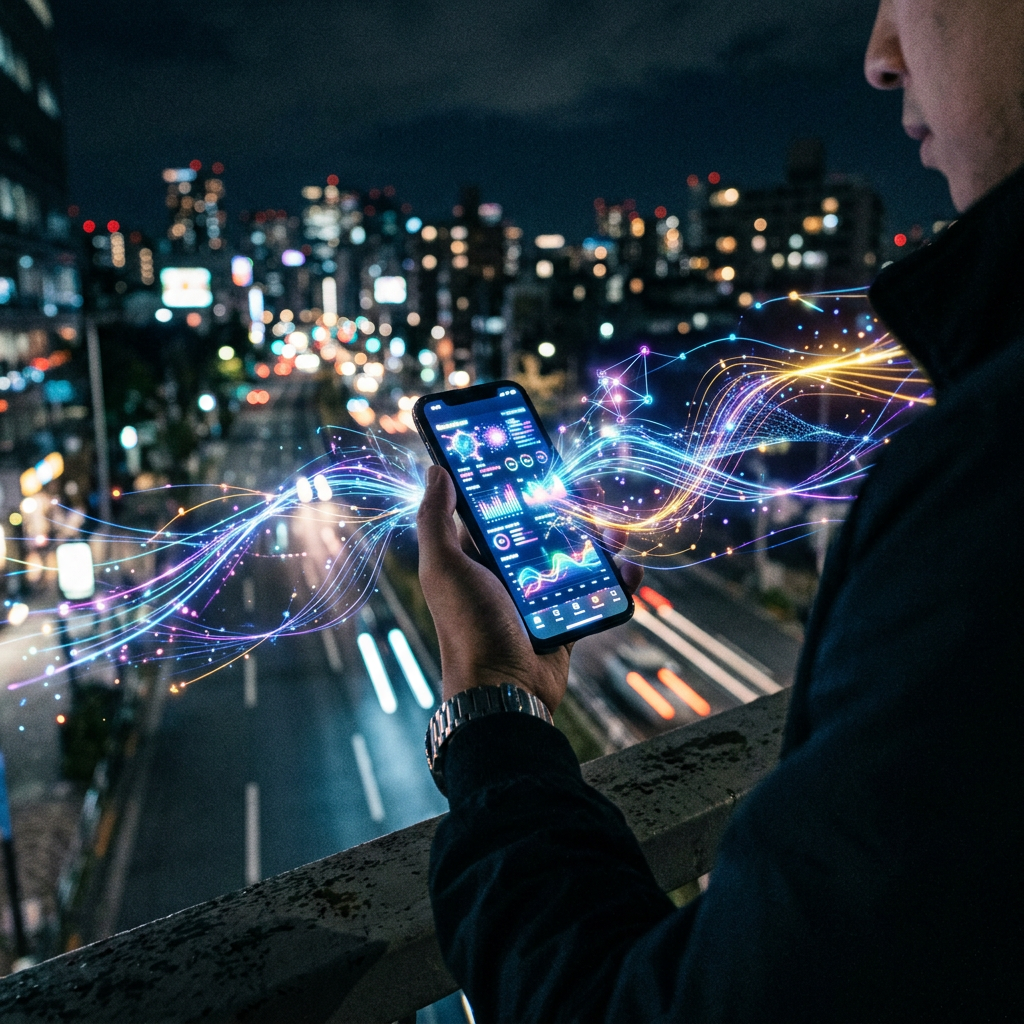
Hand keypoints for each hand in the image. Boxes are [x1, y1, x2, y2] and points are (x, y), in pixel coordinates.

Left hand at [416, 464, 642, 712]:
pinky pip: (596, 590)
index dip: (515, 487)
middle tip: (588, 494)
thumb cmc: (468, 627)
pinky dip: (616, 578)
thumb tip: (435, 469)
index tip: (536, 461)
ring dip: (599, 540)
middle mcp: (507, 573)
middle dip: (567, 510)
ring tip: (614, 532)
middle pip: (543, 529)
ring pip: (574, 555)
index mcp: (475, 557)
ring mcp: (539, 595)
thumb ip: (435, 519)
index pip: (497, 511)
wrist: (505, 690)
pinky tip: (628, 568)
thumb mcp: (445, 567)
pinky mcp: (566, 617)